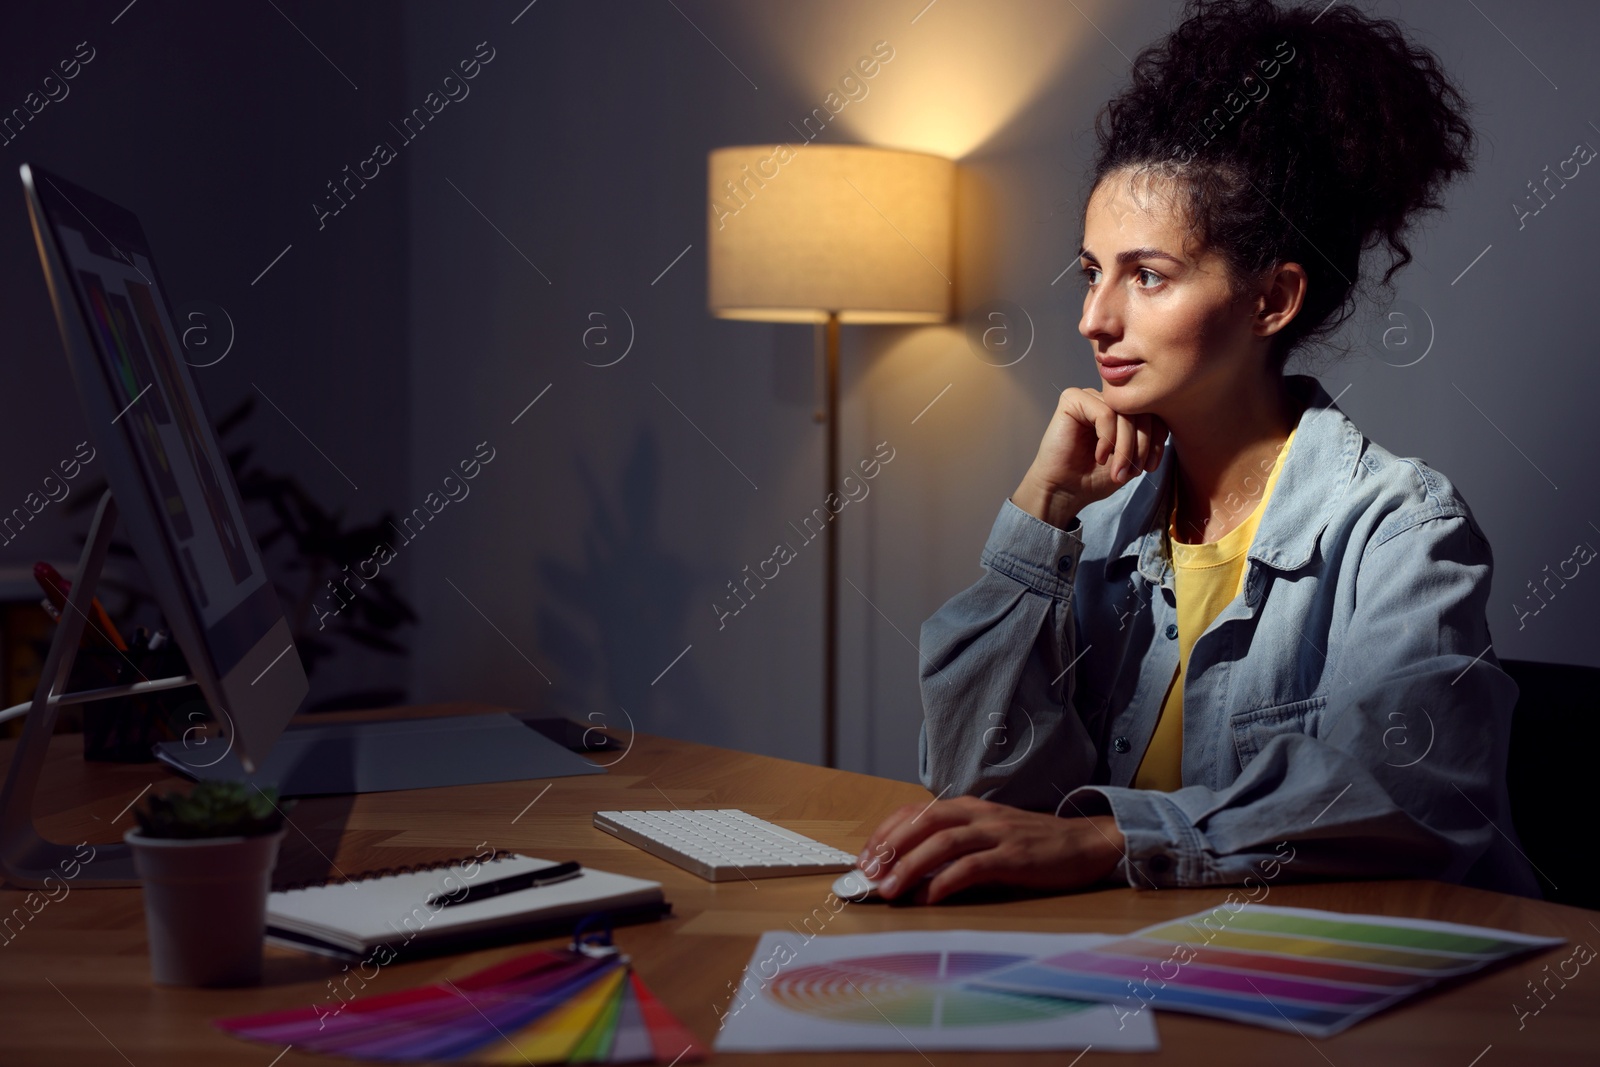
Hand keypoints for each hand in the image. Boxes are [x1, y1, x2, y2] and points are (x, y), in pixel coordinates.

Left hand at [858, 795, 1127, 903]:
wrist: (1086, 843)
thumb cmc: (1033, 845)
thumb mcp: (989, 836)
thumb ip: (955, 846)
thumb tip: (913, 870)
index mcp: (968, 807)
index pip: (916, 812)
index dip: (886, 832)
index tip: (866, 857)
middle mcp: (978, 815)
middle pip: (923, 823)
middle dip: (890, 848)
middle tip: (869, 875)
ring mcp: (997, 833)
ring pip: (942, 843)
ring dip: (910, 866)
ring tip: (890, 891)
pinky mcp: (1014, 856)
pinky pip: (972, 866)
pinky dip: (946, 881)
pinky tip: (930, 897)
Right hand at [1012, 388, 1167, 528]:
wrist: (1064, 492)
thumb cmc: (1094, 477)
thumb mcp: (1132, 459)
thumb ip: (1148, 439)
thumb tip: (1166, 424)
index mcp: (1120, 411)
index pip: (1152, 413)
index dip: (1157, 440)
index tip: (1150, 467)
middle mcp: (1105, 400)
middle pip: (1140, 411)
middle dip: (1142, 445)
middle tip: (1133, 471)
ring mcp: (1089, 397)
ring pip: (1123, 414)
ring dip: (1125, 446)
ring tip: (1117, 469)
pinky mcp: (1072, 400)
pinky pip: (1104, 414)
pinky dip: (1107, 439)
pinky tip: (1099, 457)